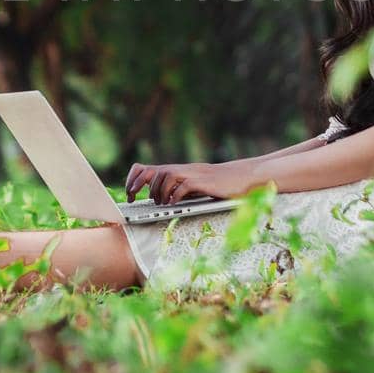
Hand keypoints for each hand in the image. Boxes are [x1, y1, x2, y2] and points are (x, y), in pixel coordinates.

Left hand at [124, 160, 254, 204]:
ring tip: (160, 203)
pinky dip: (175, 195)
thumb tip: (163, 200)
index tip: (130, 194)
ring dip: (159, 191)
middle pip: (155, 171)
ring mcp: (192, 173)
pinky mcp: (202, 181)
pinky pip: (183, 186)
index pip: (148, 168)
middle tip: (136, 199)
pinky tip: (173, 204)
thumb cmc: (220, 184)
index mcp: (179, 170)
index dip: (135, 178)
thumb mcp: (196, 185)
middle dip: (140, 185)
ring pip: (166, 176)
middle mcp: (183, 169)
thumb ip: (180, 188)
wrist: (243, 177)